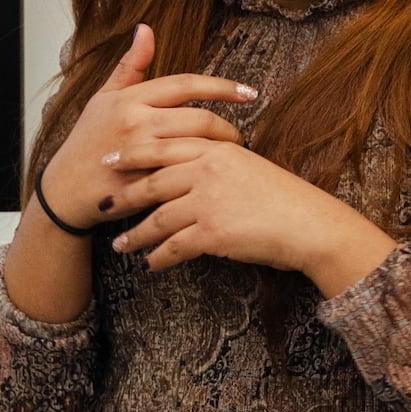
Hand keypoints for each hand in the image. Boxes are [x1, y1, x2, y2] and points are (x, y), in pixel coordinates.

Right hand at [38, 27, 258, 231]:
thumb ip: (130, 66)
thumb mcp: (103, 98)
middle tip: (239, 135)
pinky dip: (203, 174)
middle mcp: (136, 123)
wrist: (65, 190)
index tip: (248, 92)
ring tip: (230, 155)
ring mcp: (141, 154)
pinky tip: (214, 176)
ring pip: (196, 147)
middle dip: (227, 128)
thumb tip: (146, 28)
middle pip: (199, 118)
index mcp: (131, 99)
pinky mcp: (144, 184)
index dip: (222, 87)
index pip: (186, 84)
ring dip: (220, 151)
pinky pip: (185, 176)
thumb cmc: (86, 143)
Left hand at [113, 132, 394, 294]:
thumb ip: (215, 163)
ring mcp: (208, 201)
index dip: (131, 154)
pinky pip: (174, 247)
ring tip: (119, 244)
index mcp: (215, 149)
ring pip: (158, 218)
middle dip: (122, 195)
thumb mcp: (248, 166)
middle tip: (101, 204)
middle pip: (152, 181)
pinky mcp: (212, 233)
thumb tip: (188, 172)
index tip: (108, 159)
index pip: (163, 147)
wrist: (309, 224)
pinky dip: (159, 257)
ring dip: (136, 234)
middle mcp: (207, 170)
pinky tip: (150, 264)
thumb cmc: (283, 199)